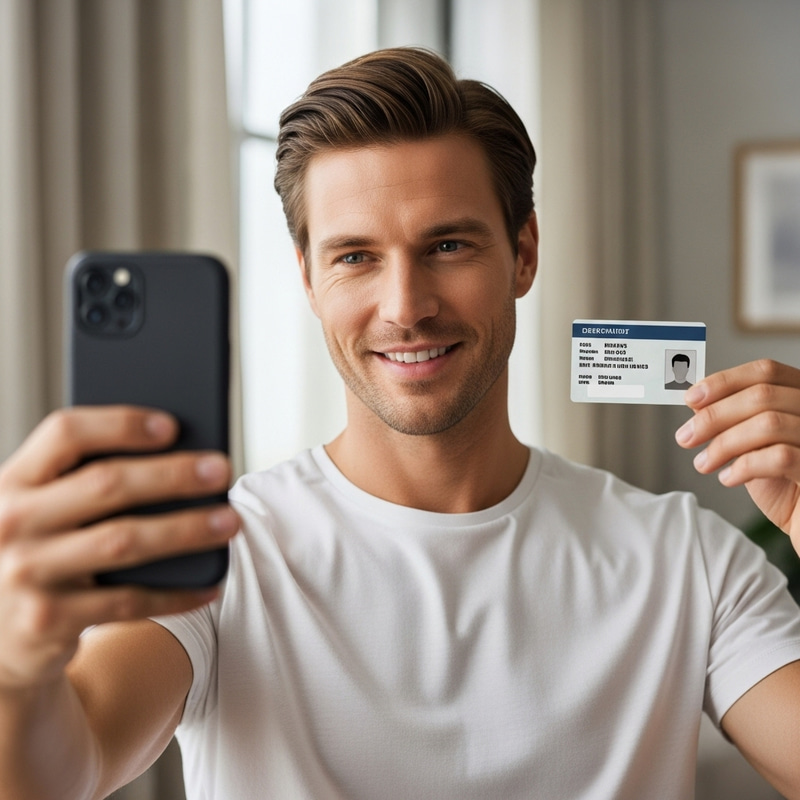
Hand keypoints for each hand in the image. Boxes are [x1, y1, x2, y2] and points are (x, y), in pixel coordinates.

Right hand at [0, 407, 238, 690]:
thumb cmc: (39, 552)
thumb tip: (181, 455)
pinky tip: (211, 584)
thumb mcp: (41, 511)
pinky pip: (129, 601)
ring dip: (187, 529)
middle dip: (173, 475)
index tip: (172, 425)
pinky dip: (176, 593)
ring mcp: (26, 573)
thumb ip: (82, 482)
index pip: (65, 432)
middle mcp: (10, 523)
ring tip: (231, 521)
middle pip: (107, 484)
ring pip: (125, 541)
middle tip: (222, 469)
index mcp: (11, 481)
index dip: (121, 424)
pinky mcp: (47, 621)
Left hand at [675, 359, 799, 546]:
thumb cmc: (783, 485)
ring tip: (704, 463)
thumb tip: (697, 400)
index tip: (691, 398)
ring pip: (769, 424)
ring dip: (723, 443)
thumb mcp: (752, 446)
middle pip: (762, 395)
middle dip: (714, 416)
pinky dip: (744, 466)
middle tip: (686, 437)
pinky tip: (729, 478)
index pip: (766, 372)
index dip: (724, 381)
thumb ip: (733, 420)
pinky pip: (781, 457)